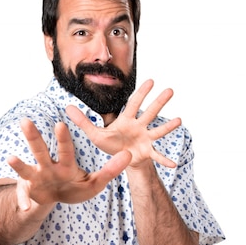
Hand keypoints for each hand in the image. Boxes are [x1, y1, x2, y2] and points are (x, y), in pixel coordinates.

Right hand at [8, 118, 131, 209]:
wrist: (54, 199)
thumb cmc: (74, 186)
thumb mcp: (95, 182)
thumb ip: (111, 170)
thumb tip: (130, 154)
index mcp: (65, 164)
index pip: (65, 150)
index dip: (62, 139)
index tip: (60, 124)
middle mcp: (47, 167)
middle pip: (40, 150)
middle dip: (33, 137)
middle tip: (25, 121)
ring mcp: (35, 179)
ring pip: (26, 169)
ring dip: (19, 164)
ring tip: (10, 158)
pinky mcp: (28, 192)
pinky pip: (23, 196)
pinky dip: (23, 202)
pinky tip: (25, 207)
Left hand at [66, 79, 180, 168]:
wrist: (120, 160)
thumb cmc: (111, 144)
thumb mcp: (94, 134)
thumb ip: (83, 121)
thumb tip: (67, 107)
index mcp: (126, 120)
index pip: (134, 104)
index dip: (141, 93)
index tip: (151, 80)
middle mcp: (138, 127)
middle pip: (149, 113)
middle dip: (158, 102)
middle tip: (170, 90)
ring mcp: (145, 139)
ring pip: (157, 130)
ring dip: (168, 126)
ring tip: (179, 120)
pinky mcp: (146, 153)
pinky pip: (156, 156)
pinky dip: (164, 160)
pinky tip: (174, 164)